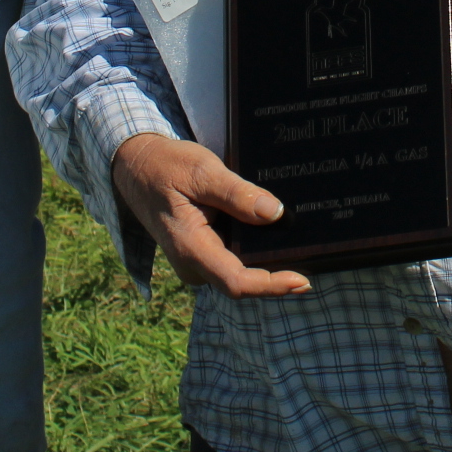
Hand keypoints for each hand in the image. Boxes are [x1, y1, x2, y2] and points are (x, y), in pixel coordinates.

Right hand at [111, 133, 311, 298]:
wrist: (136, 167)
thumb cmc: (167, 166)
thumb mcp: (202, 171)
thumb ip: (236, 194)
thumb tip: (275, 213)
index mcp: (190, 247)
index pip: (236, 281)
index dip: (271, 285)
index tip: (302, 280)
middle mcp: (193, 264)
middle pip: (242, 283)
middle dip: (277, 277)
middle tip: (315, 261)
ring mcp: (196, 262)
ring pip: (239, 274)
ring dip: (268, 265)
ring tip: (302, 248)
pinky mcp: (202, 254)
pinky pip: (233, 261)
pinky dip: (255, 253)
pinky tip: (277, 237)